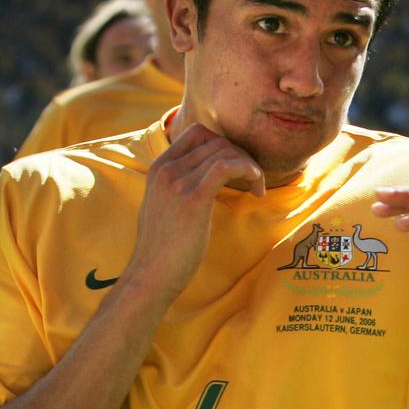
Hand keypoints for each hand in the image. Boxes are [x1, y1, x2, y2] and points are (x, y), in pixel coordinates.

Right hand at [124, 123, 264, 305]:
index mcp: (159, 167)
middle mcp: (166, 169)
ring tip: (257, 190)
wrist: (151, 275)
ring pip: (224, 152)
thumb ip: (177, 186)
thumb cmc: (162, 249)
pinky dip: (248, 171)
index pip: (197, 133)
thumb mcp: (163, 207)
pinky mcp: (193, 199)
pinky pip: (227, 166)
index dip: (224, 145)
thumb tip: (202, 181)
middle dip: (241, 156)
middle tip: (253, 181)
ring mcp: (178, 182)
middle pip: (216, 141)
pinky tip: (257, 190)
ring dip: (249, 166)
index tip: (237, 167)